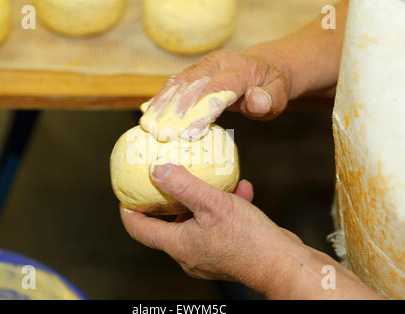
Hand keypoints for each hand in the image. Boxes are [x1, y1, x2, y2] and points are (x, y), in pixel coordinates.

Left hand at [120, 162, 381, 298]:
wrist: (282, 263)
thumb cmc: (248, 238)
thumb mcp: (212, 203)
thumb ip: (183, 185)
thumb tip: (157, 170)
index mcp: (178, 244)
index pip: (139, 228)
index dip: (129, 210)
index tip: (127, 193)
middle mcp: (188, 253)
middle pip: (166, 225)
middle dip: (168, 200)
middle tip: (168, 178)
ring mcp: (207, 255)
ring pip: (195, 222)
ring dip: (201, 200)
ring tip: (211, 180)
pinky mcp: (225, 252)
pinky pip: (216, 226)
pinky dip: (222, 208)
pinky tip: (240, 191)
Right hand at [140, 48, 291, 140]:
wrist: (262, 68)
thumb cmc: (269, 87)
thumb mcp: (279, 95)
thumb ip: (269, 99)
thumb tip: (255, 100)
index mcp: (239, 68)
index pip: (217, 90)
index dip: (201, 111)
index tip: (188, 133)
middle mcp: (216, 63)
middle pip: (191, 87)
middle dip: (174, 112)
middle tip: (161, 135)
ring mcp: (201, 66)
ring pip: (177, 84)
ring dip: (161, 105)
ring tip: (148, 126)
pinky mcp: (192, 72)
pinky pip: (172, 84)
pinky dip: (159, 99)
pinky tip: (148, 113)